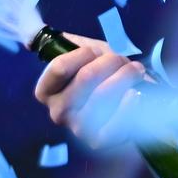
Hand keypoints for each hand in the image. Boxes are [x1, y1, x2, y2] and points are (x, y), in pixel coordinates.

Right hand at [34, 33, 149, 148]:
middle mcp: (58, 111)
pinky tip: (135, 93)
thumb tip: (41, 38)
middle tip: (124, 61)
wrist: (132, 99)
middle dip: (112, 61)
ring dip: (126, 75)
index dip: (85, 54)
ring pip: (104, 94)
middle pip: (86, 77)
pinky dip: (128, 104)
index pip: (59, 67)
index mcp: (47, 91)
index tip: (97, 52)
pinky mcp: (100, 140)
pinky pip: (114, 122)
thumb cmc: (105, 73)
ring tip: (135, 71)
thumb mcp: (86, 54)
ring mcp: (78, 127)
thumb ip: (67, 44)